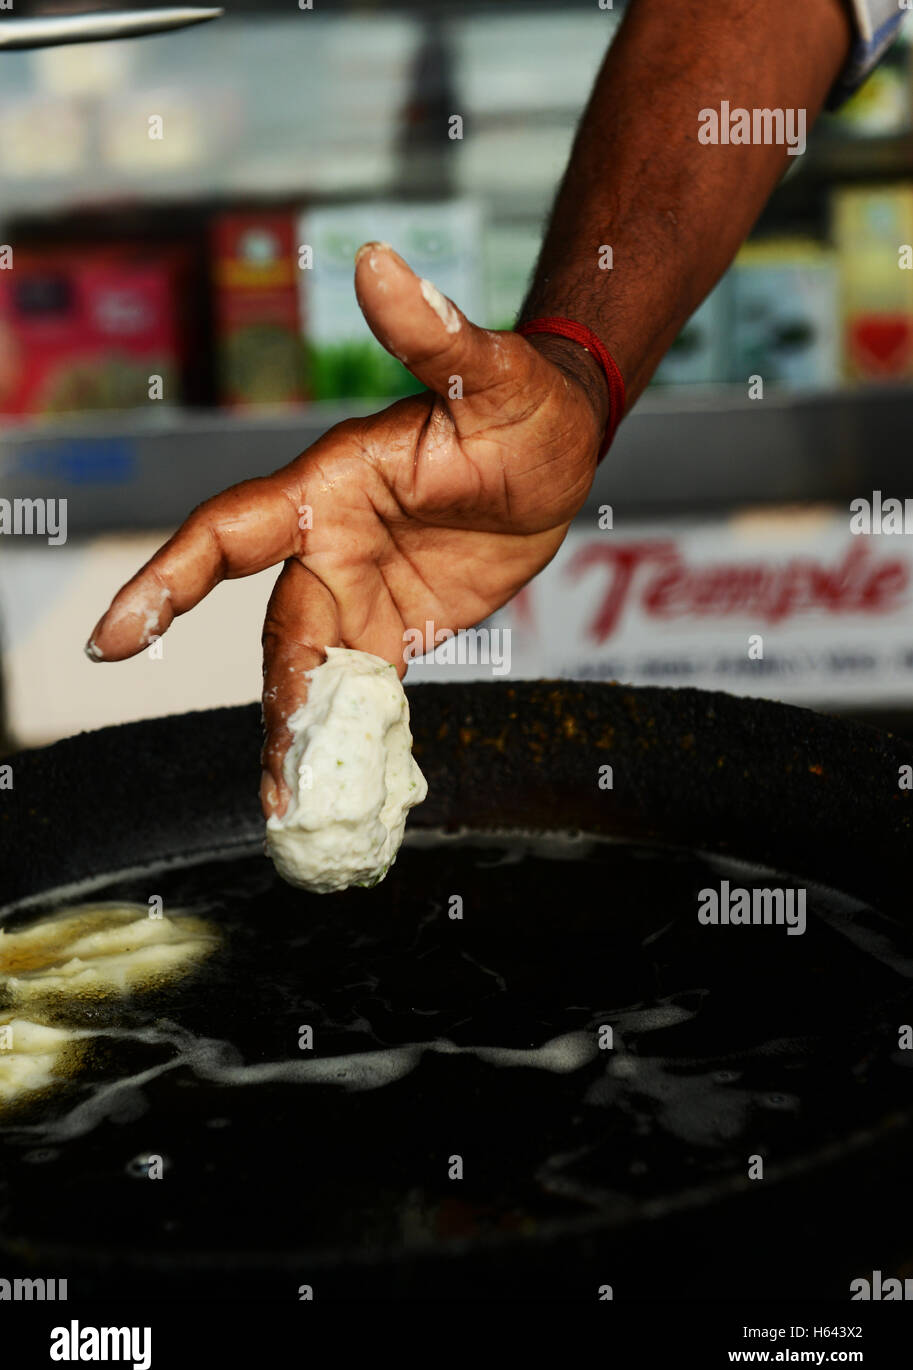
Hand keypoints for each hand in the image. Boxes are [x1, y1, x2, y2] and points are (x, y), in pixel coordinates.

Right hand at [86, 243, 608, 817]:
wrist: (559, 447)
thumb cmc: (521, 401)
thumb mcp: (491, 374)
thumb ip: (434, 334)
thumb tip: (381, 261)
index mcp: (328, 485)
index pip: (228, 533)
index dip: (169, 581)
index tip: (113, 637)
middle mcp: (327, 543)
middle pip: (277, 632)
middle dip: (273, 704)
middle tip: (276, 783)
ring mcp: (358, 590)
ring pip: (309, 671)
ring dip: (299, 736)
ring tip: (293, 811)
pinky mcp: (395, 627)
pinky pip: (360, 689)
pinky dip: (346, 734)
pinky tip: (336, 789)